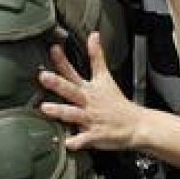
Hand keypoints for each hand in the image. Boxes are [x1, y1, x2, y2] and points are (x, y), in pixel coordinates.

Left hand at [39, 34, 146, 150]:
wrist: (136, 124)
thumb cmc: (117, 103)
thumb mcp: (106, 77)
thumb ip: (97, 56)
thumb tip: (93, 35)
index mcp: (89, 89)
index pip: (73, 71)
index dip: (62, 60)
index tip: (53, 49)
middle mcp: (87, 102)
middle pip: (71, 90)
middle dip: (57, 83)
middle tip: (43, 76)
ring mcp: (91, 119)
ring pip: (73, 114)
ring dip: (60, 111)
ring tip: (45, 108)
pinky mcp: (95, 135)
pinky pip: (83, 139)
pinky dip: (75, 141)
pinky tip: (65, 143)